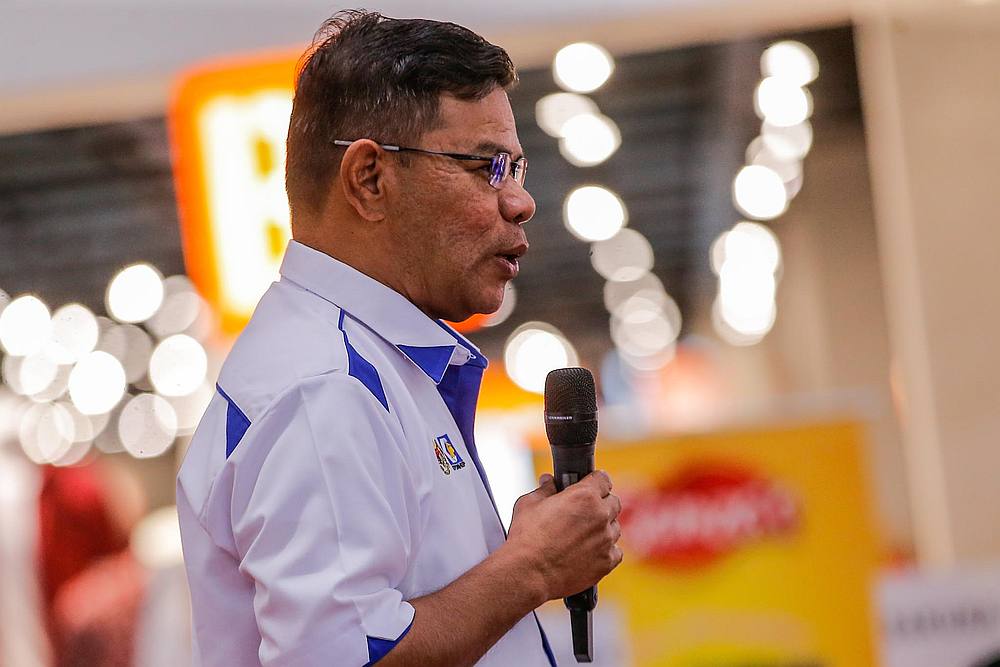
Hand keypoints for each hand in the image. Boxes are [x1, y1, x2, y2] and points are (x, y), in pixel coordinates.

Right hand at [504, 470, 622, 601]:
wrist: (528, 574)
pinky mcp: (606, 562)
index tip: (589, 486)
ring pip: (614, 527)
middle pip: (613, 502)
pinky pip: (614, 551)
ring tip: (581, 535)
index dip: (594, 481)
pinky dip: (604, 550)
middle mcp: (600, 516)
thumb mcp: (529, 504)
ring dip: (602, 528)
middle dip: (600, 504)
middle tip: (582, 511)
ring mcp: (606, 540)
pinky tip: (587, 552)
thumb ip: (545, 489)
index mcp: (584, 496)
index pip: (603, 479)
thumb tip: (549, 482)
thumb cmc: (526, 539)